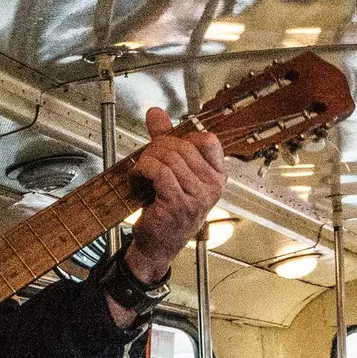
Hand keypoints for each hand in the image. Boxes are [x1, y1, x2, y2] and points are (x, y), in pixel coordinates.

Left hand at [123, 107, 227, 283]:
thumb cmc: (167, 209)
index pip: (208, 140)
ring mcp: (197, 197)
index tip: (169, 146)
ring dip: (149, 159)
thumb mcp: (172, 171)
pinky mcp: (177, 204)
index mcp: (217, 176)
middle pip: (183, 146)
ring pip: (170, 158)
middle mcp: (211, 187)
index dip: (185, 137)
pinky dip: (144, 169)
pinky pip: (160, 172)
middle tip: (147, 158)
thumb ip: (166, 140)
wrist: (158, 244)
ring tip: (142, 170)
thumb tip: (155, 113)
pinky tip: (139, 176)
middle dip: (158, 147)